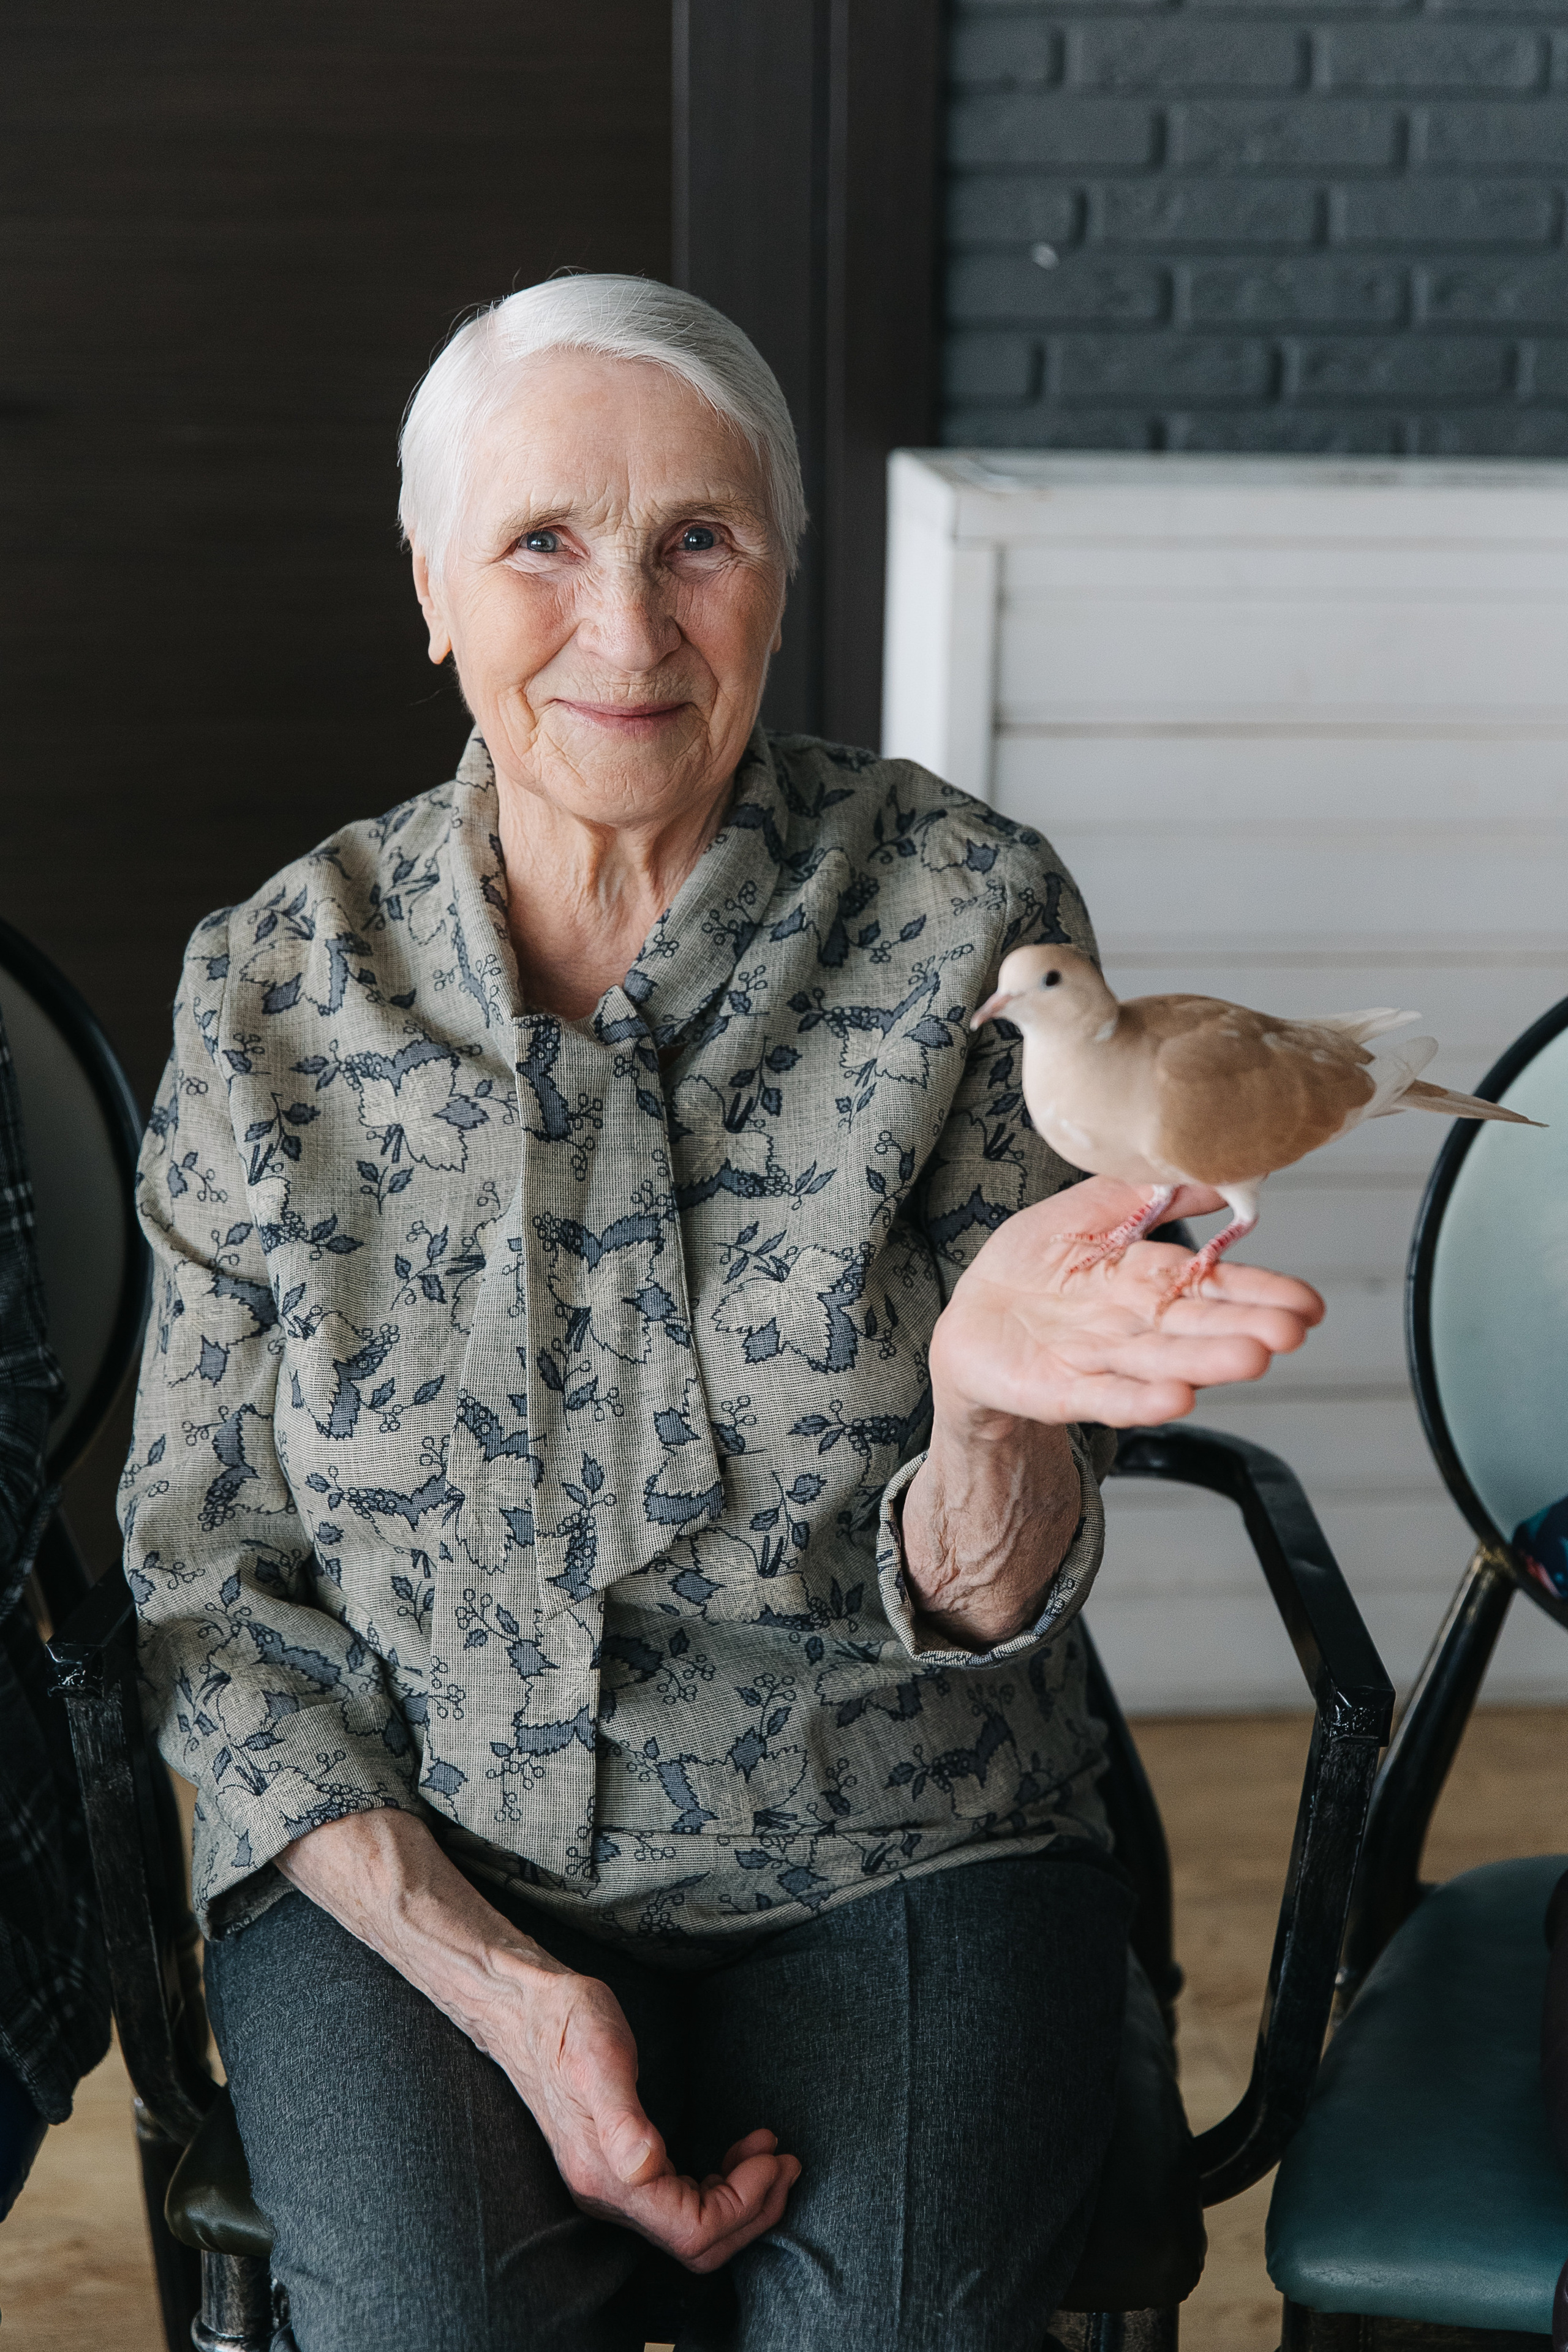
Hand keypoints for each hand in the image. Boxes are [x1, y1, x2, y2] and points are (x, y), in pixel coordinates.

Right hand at [496, 1962, 798, 2270]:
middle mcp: (611, 2195)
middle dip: (754, 2208)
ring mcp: (615, 2185)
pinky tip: (738, 2151)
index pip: (693, 2230)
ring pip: (693, 2227)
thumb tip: (646, 2166)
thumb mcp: (599, 2056)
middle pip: (698, 2242)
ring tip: (773, 2153)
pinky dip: (721, 2185)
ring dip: (743, 2198)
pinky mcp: (621, 2167)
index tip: (776, 2158)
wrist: (526, 2012)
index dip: (744, 2205)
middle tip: (790, 2161)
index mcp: (610, 2178)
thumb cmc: (567, 2024)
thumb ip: (622, 2118)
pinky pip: (681, 2202)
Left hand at [899, 1179, 1321, 1644]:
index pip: (1206, 1284)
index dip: (1256, 1292)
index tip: (1309, 1304)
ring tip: (1251, 1359)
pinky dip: (1138, 1400)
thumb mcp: (1086, 1213)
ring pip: (1157, 1360)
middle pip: (1192, 1325)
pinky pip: (1102, 1395)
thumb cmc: (1029, 1265)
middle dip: (1242, 1327)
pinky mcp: (1059, 1390)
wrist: (969, 1319)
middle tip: (1291, 1332)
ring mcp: (1099, 1359)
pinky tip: (1178, 1401)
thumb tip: (1213, 1172)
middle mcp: (1132, 1323)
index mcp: (1143, 1278)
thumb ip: (1146, 1194)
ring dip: (1204, 1363)